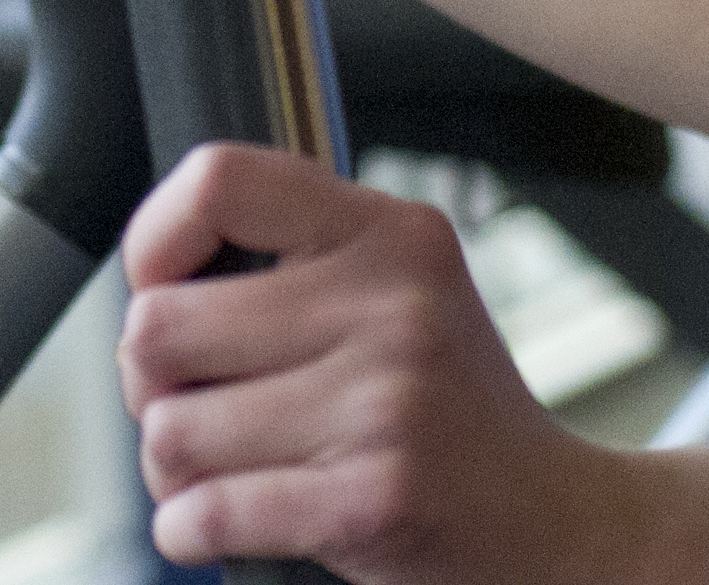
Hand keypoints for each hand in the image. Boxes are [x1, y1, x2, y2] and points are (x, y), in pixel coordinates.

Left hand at [118, 145, 673, 581]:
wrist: (561, 525)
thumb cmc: (453, 412)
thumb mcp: (402, 295)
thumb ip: (296, 264)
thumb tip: (146, 287)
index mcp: (391, 234)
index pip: (219, 180)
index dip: (153, 239)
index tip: (160, 287)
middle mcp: (392, 303)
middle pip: (159, 326)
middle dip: (151, 385)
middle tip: (196, 409)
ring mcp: (386, 403)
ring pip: (170, 431)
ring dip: (171, 472)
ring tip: (224, 472)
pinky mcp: (374, 500)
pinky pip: (209, 510)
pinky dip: (187, 529)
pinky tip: (214, 524)